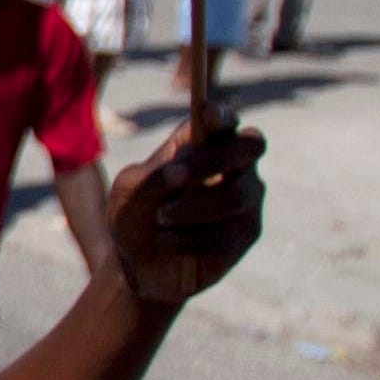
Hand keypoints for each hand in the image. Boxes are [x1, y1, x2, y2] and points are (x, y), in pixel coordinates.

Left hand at [95, 117, 266, 312]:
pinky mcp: (244, 234)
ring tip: (161, 218)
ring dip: (193, 208)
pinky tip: (166, 241)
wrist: (136, 263)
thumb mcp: (129, 191)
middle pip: (250, 146)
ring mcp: (245, 199)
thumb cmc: (135, 213)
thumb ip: (151, 176)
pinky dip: (189, 239)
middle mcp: (233, 166)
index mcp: (203, 144)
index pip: (224, 121)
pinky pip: (227, 234)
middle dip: (216, 159)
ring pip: (237, 195)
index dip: (222, 115)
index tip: (209, 117)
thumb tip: (181, 172)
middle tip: (181, 176)